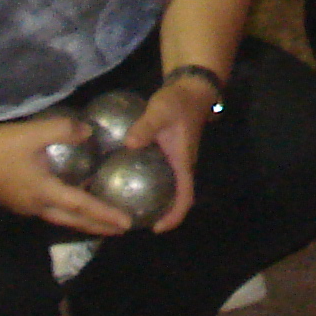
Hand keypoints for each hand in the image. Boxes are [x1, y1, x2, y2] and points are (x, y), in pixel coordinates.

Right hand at [0, 114, 138, 236]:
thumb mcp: (34, 132)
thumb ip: (64, 129)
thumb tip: (88, 131)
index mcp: (44, 193)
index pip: (82, 207)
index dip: (106, 215)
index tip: (127, 224)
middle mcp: (35, 206)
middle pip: (72, 220)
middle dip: (97, 226)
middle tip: (119, 230)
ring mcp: (23, 206)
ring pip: (58, 217)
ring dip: (80, 220)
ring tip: (98, 218)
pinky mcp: (13, 200)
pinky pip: (46, 210)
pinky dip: (64, 210)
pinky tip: (67, 199)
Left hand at [121, 74, 222, 233]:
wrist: (191, 87)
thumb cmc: (179, 101)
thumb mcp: (160, 111)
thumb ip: (145, 126)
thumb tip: (129, 144)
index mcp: (183, 162)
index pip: (186, 197)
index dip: (175, 216)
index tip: (156, 228)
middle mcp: (182, 165)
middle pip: (177, 198)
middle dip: (160, 213)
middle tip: (134, 221)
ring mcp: (176, 160)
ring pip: (169, 188)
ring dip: (154, 200)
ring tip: (126, 205)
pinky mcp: (169, 153)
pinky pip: (160, 176)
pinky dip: (146, 182)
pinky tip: (124, 179)